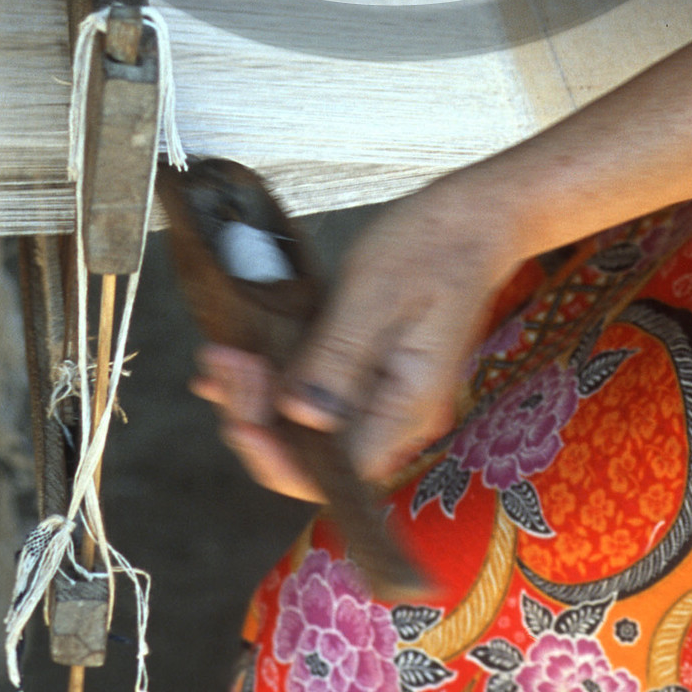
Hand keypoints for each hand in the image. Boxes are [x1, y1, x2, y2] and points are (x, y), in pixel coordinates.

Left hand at [191, 178, 520, 491]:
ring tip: (218, 360)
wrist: (473, 218)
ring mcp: (381, 399)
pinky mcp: (367, 375)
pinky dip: (273, 383)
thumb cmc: (432, 245)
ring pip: (307, 429)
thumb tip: (300, 417)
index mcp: (407, 408)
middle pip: (314, 457)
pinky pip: (314, 396)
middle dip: (256, 421)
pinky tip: (238, 360)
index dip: (279, 456)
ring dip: (256, 401)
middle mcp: (396, 418)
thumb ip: (337, 357)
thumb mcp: (375, 293)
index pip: (338, 472)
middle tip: (221, 365)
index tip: (239, 414)